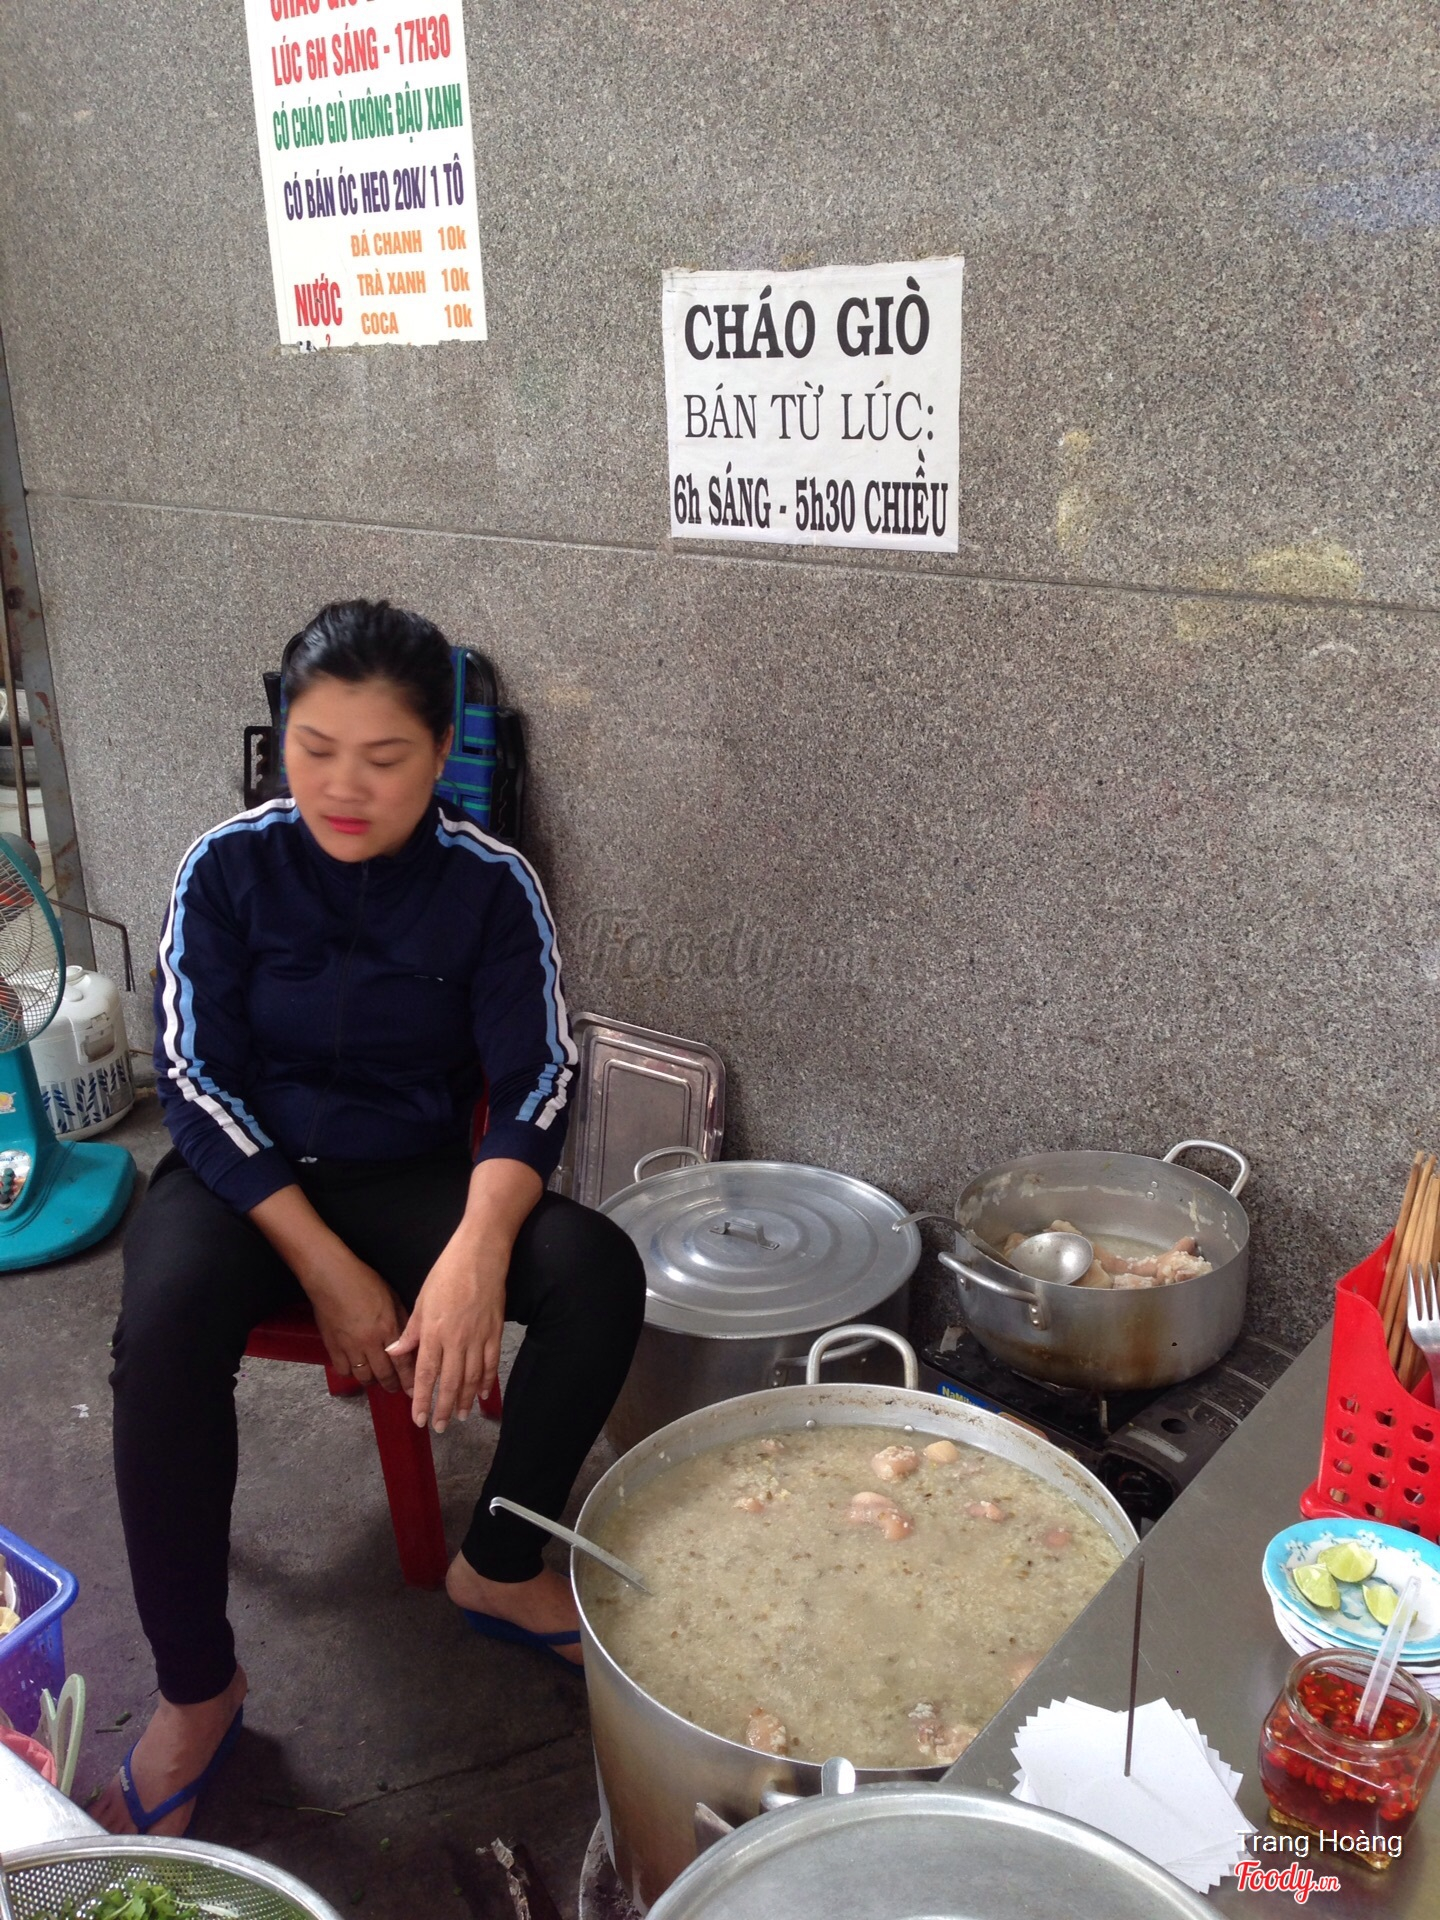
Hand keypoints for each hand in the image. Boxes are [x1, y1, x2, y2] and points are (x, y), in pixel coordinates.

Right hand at [248, 1185, 405, 1392]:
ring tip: (378, 1379)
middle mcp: (370, 1342)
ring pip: (364, 1377)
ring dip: (374, 1381)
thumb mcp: (392, 1297)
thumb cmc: (364, 1281)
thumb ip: (402, 1321)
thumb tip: (410, 1341)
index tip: (415, 1392)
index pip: (403, 1363)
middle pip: (384, 1375)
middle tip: (397, 1388)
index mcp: (388, 1328)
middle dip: (393, 1385)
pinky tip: (357, 1369)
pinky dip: (352, 1374)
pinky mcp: (332, 1347)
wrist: (330, 1276)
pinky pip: (344, 1371)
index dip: (409, 1381)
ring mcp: (350, 1347)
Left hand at [386, 1224, 506, 1430]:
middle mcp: (455, 1340)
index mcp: (433, 1332)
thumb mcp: (422, 1300)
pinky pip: (490, 1363)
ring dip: (466, 1400)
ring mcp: (478, 1337)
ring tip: (461, 1416)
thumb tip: (394, 1353)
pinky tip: (484, 1394)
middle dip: (444, 1408)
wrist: (481, 1254)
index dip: (422, 1400)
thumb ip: (410, 1332)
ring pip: (472, 1377)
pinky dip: (487, 1381)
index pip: (425, 1374)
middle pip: (450, 1383)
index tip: (418, 1419)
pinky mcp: (495, 1331)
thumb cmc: (447, 1272)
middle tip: (440, 1427)